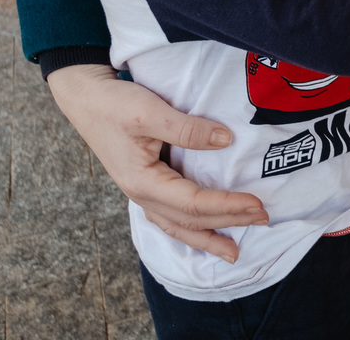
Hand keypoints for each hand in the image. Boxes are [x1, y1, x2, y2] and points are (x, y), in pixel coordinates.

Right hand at [47, 63, 267, 262]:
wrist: (86, 98)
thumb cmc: (114, 104)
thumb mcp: (150, 112)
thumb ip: (188, 129)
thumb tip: (226, 141)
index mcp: (143, 182)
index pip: (193, 203)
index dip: (227, 205)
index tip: (256, 203)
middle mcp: (142, 194)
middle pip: (189, 219)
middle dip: (227, 222)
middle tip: (263, 219)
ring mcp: (142, 192)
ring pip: (178, 225)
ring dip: (207, 237)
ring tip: (233, 251)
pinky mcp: (146, 183)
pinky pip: (171, 215)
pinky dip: (191, 228)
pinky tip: (204, 232)